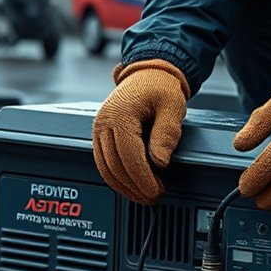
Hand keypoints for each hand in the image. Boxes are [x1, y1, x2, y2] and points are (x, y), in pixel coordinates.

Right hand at [92, 59, 189, 204]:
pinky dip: (117, 177)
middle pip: (114, 165)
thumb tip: (159, 162)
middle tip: (152, 197)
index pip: (129, 156)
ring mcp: (99, 129)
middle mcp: (104, 122)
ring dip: (124, 186)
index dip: (143, 177)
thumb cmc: (160, 86)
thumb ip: (166, 134)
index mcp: (120, 114)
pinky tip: (131, 185)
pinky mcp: (100, 135)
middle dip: (134, 186)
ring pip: (106, 168)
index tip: (155, 190)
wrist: (148, 74)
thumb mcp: (172, 106)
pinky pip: (104, 162)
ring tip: (143, 195)